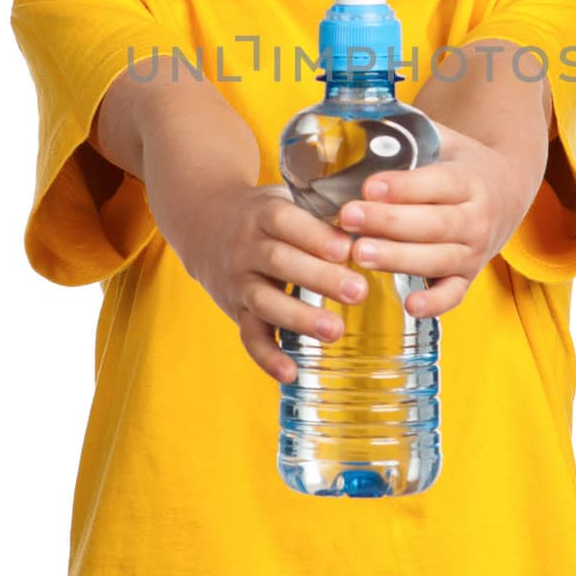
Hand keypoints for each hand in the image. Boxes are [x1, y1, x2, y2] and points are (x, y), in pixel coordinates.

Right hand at [180, 182, 365, 384]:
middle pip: (279, 261)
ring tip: (335, 331)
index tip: (347, 249)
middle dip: (320, 278)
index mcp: (261, 214)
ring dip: (300, 318)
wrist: (205, 226)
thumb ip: (321, 215)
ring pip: (264, 301)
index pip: (285, 221)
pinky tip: (291, 373)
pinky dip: (268, 357)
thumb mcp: (285, 202)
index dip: (315, 236)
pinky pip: (249, 336)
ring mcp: (238, 282)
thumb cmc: (263, 217)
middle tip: (359, 291)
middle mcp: (245, 249)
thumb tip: (371, 228)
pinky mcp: (236, 311)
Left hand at [336, 121, 537, 318]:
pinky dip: (435, 303)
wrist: (507, 191)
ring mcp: (474, 251)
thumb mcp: (444, 141)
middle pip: (433, 223)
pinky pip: (454, 294)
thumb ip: (410, 136)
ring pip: (438, 258)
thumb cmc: (460, 165)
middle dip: (388, 222)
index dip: (404, 187)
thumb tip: (356, 122)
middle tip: (349, 217)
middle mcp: (476, 217)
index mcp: (469, 180)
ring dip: (398, 258)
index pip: (437, 184)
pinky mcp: (468, 276)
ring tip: (360, 254)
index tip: (369, 186)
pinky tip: (409, 305)